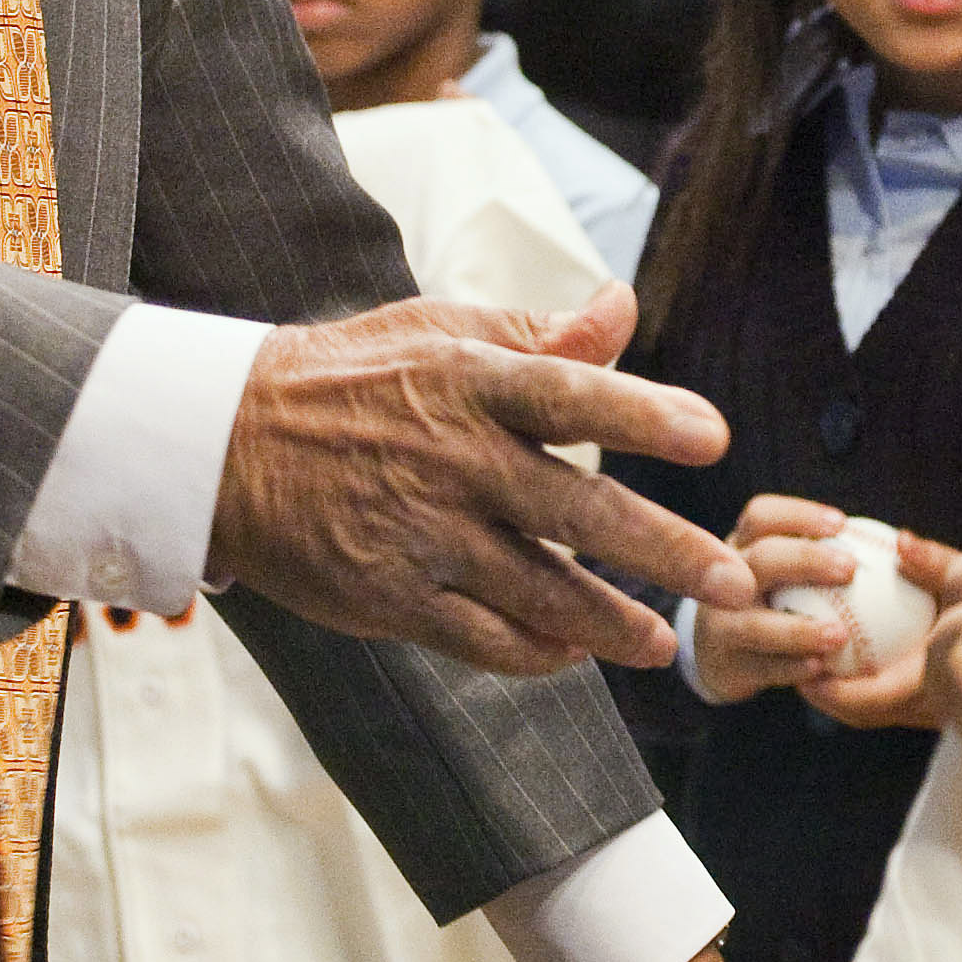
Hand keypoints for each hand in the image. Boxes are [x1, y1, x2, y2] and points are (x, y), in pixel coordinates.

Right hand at [212, 283, 743, 675]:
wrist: (226, 444)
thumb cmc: (353, 379)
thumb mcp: (439, 333)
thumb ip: (540, 335)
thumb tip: (623, 307)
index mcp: (471, 383)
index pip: (572, 395)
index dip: (644, 413)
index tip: (713, 436)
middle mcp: (455, 460)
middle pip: (578, 511)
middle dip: (666, 551)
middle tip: (735, 584)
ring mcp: (423, 535)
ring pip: (540, 592)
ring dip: (612, 625)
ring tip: (663, 645)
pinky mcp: (391, 597)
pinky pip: (482, 638)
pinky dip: (537, 652)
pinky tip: (575, 654)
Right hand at [688, 500, 955, 723]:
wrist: (724, 655)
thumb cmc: (779, 602)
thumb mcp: (787, 571)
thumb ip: (829, 555)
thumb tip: (904, 545)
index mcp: (743, 546)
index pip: (762, 516)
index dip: (799, 516)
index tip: (842, 524)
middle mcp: (724, 578)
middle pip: (760, 560)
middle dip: (804, 560)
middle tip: (849, 569)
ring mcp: (718, 623)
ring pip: (752, 623)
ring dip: (797, 629)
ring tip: (839, 635)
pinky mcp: (725, 665)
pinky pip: (759, 667)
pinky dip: (791, 667)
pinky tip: (822, 668)